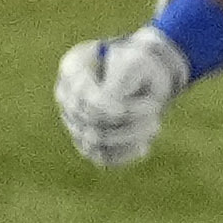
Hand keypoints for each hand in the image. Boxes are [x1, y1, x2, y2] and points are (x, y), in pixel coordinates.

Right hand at [52, 29, 176, 169]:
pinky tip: (143, 145)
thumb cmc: (140, 66)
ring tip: (155, 124)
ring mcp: (74, 122)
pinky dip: (126, 154)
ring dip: (131, 136)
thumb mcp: (136, 64)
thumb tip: (111, 108)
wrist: (144, 79)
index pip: (82, 95)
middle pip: (90, 119)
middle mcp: (67, 97)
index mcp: (73, 69)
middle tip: (156, 107)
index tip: (133, 108)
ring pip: (95, 142)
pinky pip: (102, 158)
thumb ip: (121, 80)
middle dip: (130, 117)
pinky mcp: (87, 144)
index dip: (106, 106)